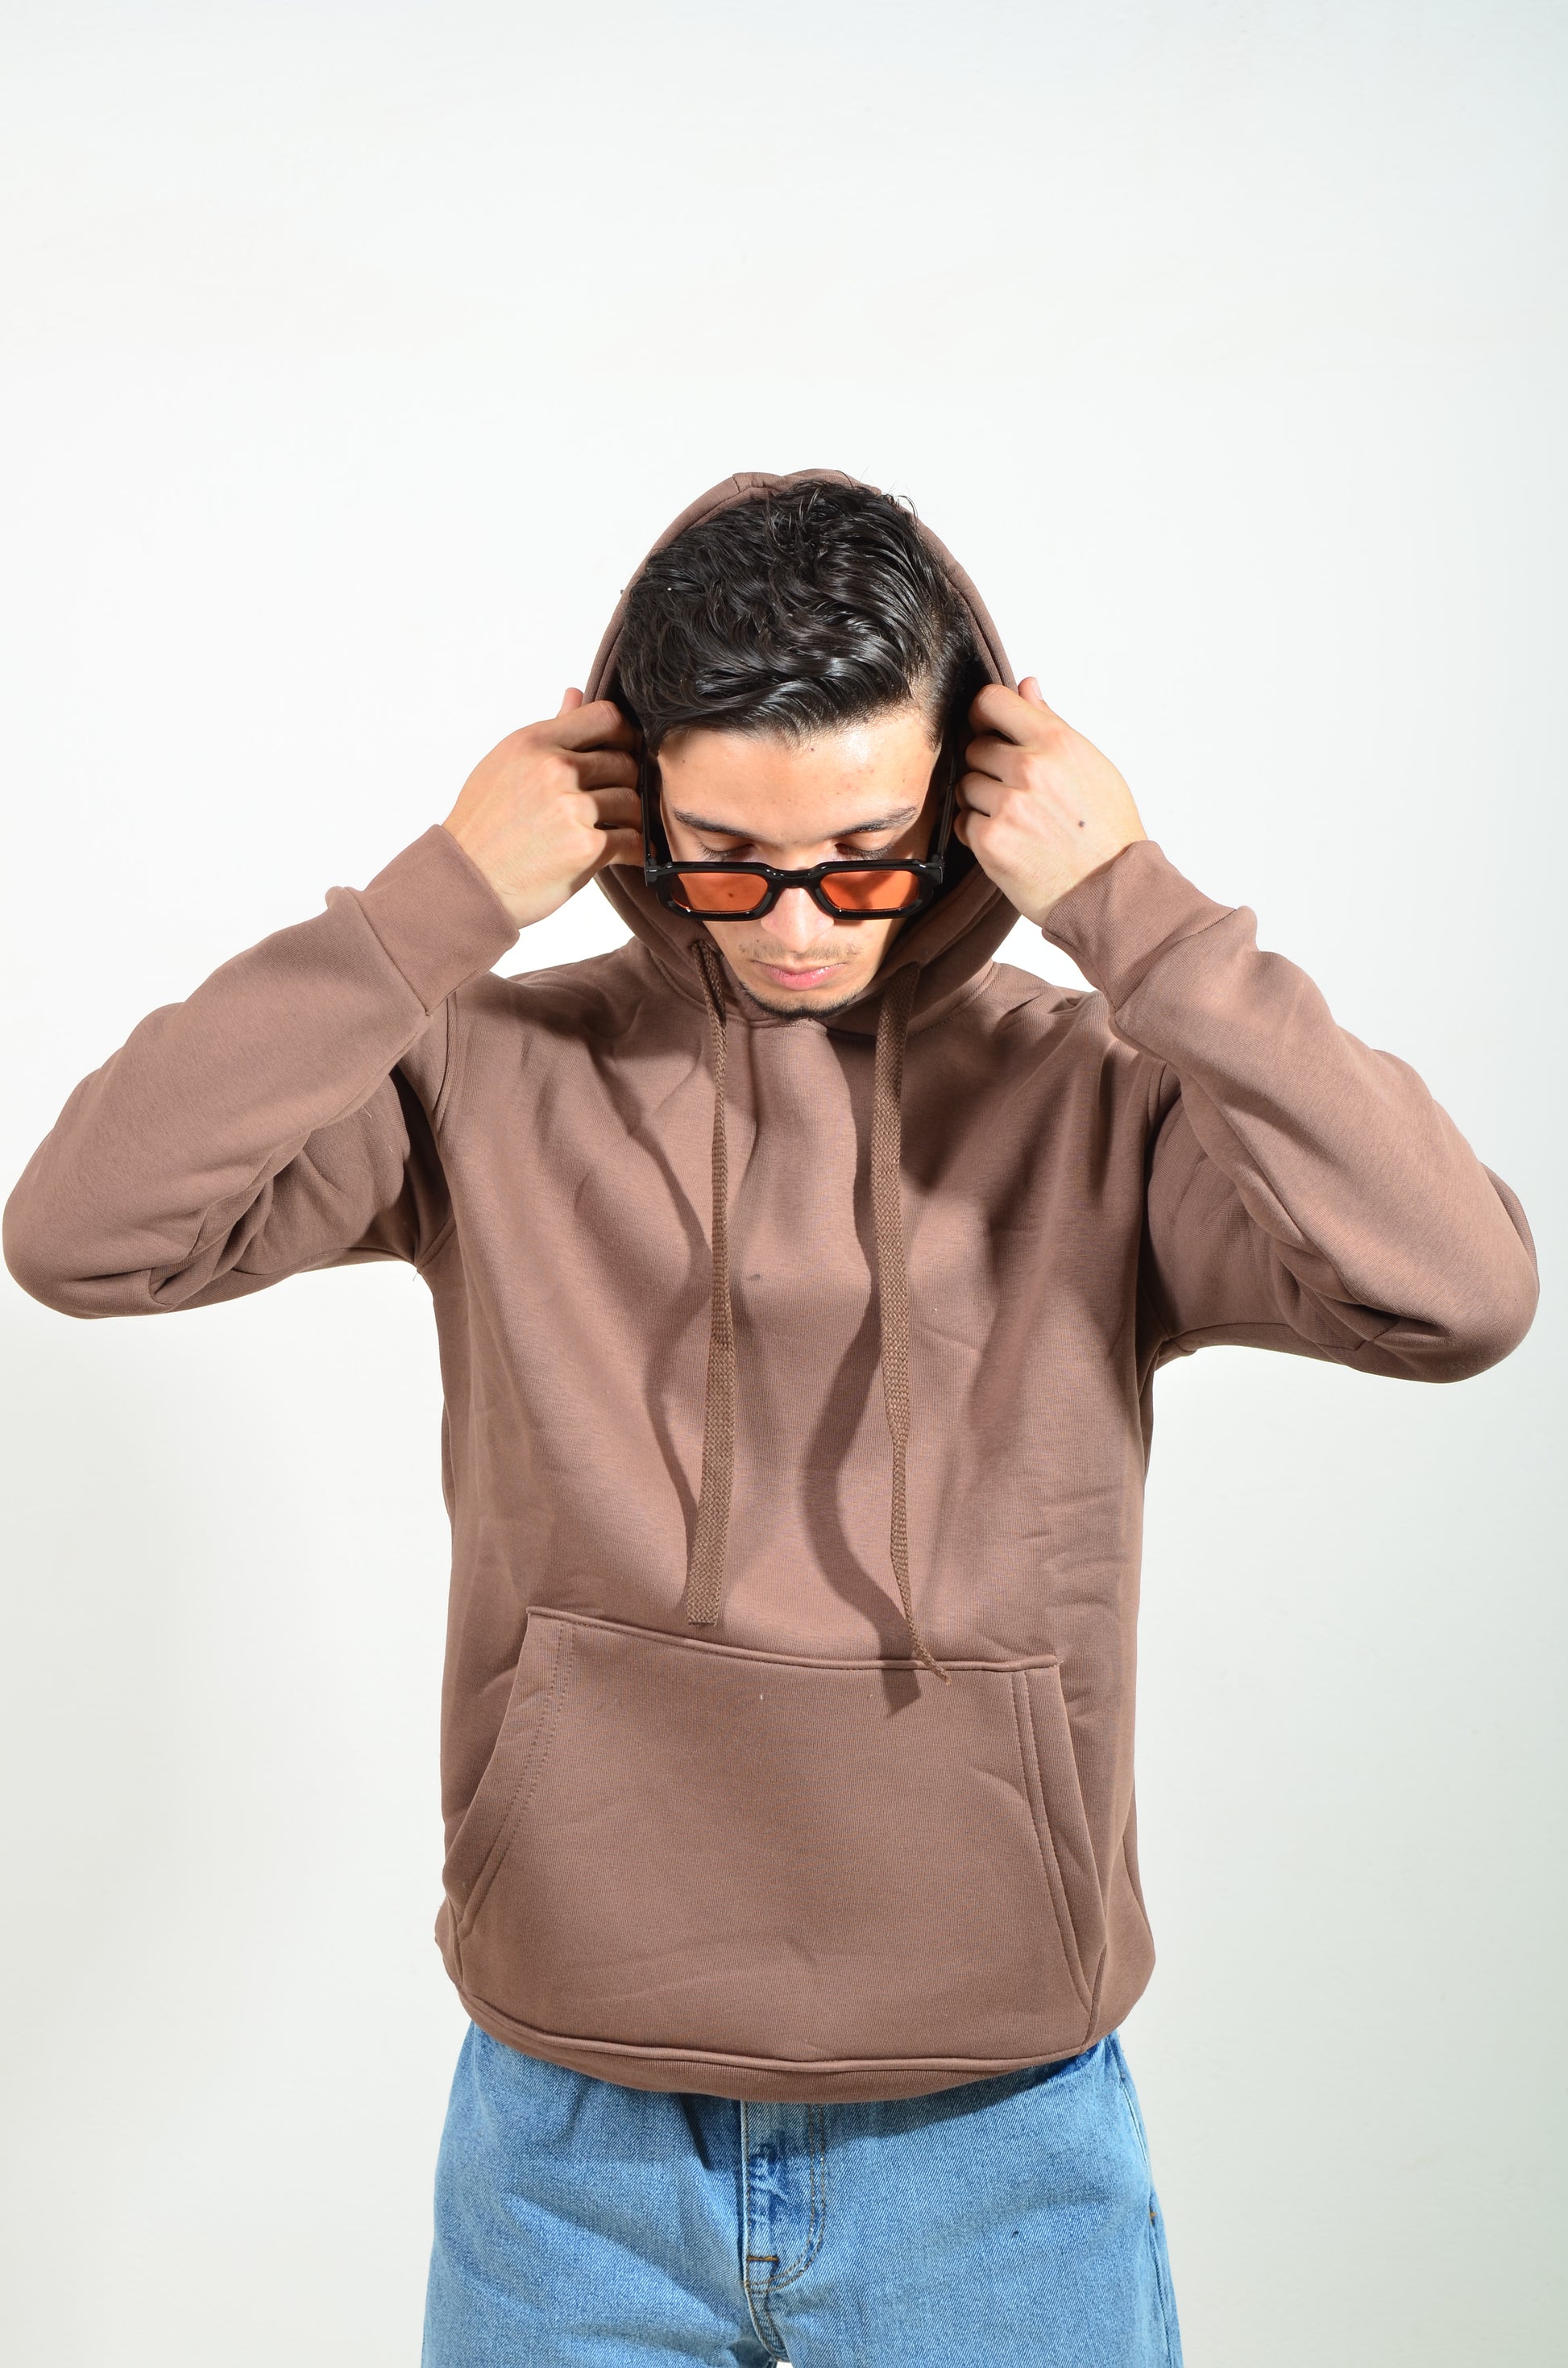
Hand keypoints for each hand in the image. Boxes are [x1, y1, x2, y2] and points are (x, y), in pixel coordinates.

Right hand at [442, 690, 641, 928]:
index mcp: (534, 743)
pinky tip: (619, 854)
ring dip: (628, 820)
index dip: (622, 735)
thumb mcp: (506, 765)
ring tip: (611, 831)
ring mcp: (573, 807)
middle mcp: (555, 769)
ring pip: (632, 803)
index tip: (621, 753)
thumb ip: (549, 732)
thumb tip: (575, 695)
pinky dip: (631, 850)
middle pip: (624, 762)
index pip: (605, 717)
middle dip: (623, 784)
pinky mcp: (587, 846)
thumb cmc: (483, 826)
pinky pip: (632, 839)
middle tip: (612, 803)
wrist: (468, 882)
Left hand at [955, 678, 1146, 925]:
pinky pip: (963, 822)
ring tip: (1016, 820)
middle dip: (988, 767)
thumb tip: (1027, 687)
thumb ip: (1051, 723)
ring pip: (966, 786)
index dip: (983, 714)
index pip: (992, 701)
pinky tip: (1009, 841)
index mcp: (1055, 741)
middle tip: (1015, 791)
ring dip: (982, 801)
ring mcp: (1007, 805)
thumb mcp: (1091, 764)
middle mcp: (1029, 768)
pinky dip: (978, 832)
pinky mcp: (990, 841)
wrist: (1111, 890)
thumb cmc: (1107, 830)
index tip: (986, 728)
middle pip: (975, 748)